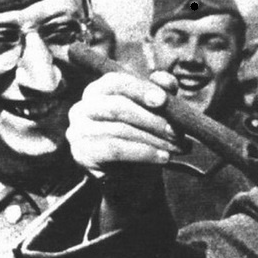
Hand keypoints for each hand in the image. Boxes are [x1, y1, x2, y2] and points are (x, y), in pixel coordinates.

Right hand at [67, 72, 184, 177]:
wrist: (134, 176)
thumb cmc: (145, 135)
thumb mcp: (157, 111)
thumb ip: (163, 92)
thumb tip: (166, 81)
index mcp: (99, 90)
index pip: (117, 82)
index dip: (141, 89)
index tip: (164, 100)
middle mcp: (83, 107)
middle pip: (117, 107)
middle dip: (152, 119)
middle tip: (177, 132)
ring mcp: (79, 131)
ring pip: (120, 130)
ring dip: (154, 139)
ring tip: (178, 147)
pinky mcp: (82, 154)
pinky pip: (116, 150)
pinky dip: (144, 152)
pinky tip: (164, 157)